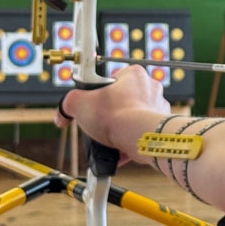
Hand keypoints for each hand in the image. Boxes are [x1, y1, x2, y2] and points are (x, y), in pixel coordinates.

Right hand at [55, 66, 171, 162]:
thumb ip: (68, 103)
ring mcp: (158, 108)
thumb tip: (63, 114)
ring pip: (133, 118)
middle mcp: (150, 88)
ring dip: (121, 129)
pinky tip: (119, 151)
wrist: (140, 137)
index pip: (112, 79)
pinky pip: (141, 134)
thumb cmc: (116, 115)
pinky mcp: (161, 127)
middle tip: (100, 123)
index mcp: (134, 74)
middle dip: (111, 113)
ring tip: (109, 139)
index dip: (99, 93)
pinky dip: (130, 142)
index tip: (93, 104)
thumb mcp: (79, 103)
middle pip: (123, 100)